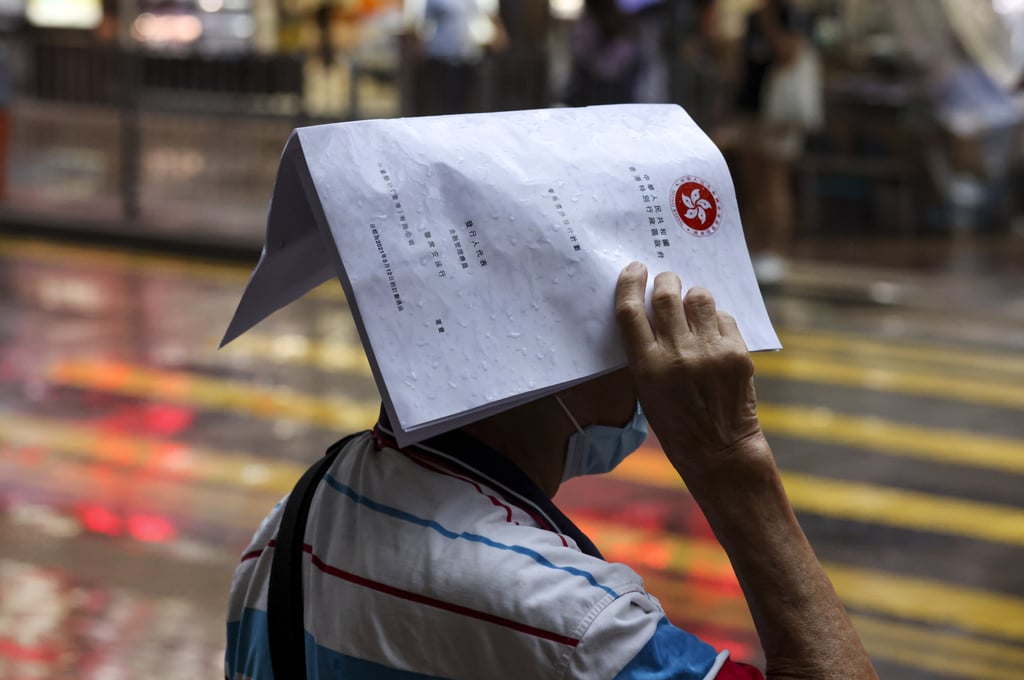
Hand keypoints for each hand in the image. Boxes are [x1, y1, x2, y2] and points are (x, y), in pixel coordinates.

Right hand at [614, 262, 765, 475]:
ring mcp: (710, 353)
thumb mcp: (645, 388)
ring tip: (692, 308)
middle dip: (665, 281)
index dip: (629, 283)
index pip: (630, 311)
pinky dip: (715, 320)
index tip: (634, 270)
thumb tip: (648, 307)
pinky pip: (723, 317)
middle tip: (666, 281)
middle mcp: (677, 355)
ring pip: (699, 297)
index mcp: (647, 366)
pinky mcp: (737, 353)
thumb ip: (644, 349)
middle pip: (666, 295)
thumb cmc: (675, 421)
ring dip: (692, 297)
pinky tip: (712, 335)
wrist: (718, 449)